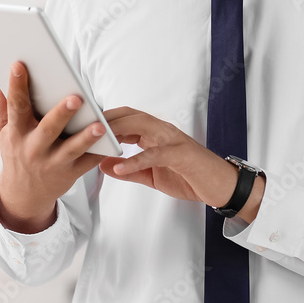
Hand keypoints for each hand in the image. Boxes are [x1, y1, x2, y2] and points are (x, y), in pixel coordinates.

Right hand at [0, 61, 105, 233]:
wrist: (23, 195)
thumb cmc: (16, 153)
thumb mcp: (3, 132)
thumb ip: (1, 104)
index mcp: (16, 132)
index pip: (16, 106)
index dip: (16, 86)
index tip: (18, 65)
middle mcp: (33, 148)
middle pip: (48, 129)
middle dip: (62, 113)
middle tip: (76, 97)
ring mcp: (52, 162)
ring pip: (71, 149)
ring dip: (86, 137)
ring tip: (99, 124)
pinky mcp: (70, 174)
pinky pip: (87, 163)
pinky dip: (100, 153)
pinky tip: (112, 141)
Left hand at [98, 107, 264, 220]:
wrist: (222, 186)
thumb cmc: (190, 177)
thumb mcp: (153, 175)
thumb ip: (129, 169)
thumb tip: (103, 164)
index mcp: (156, 133)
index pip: (127, 118)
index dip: (105, 118)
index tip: (82, 122)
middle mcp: (163, 131)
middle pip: (130, 116)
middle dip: (105, 118)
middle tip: (81, 124)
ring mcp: (173, 140)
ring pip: (141, 127)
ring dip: (116, 132)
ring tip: (94, 139)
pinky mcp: (181, 155)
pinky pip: (154, 154)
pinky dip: (134, 160)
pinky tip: (116, 168)